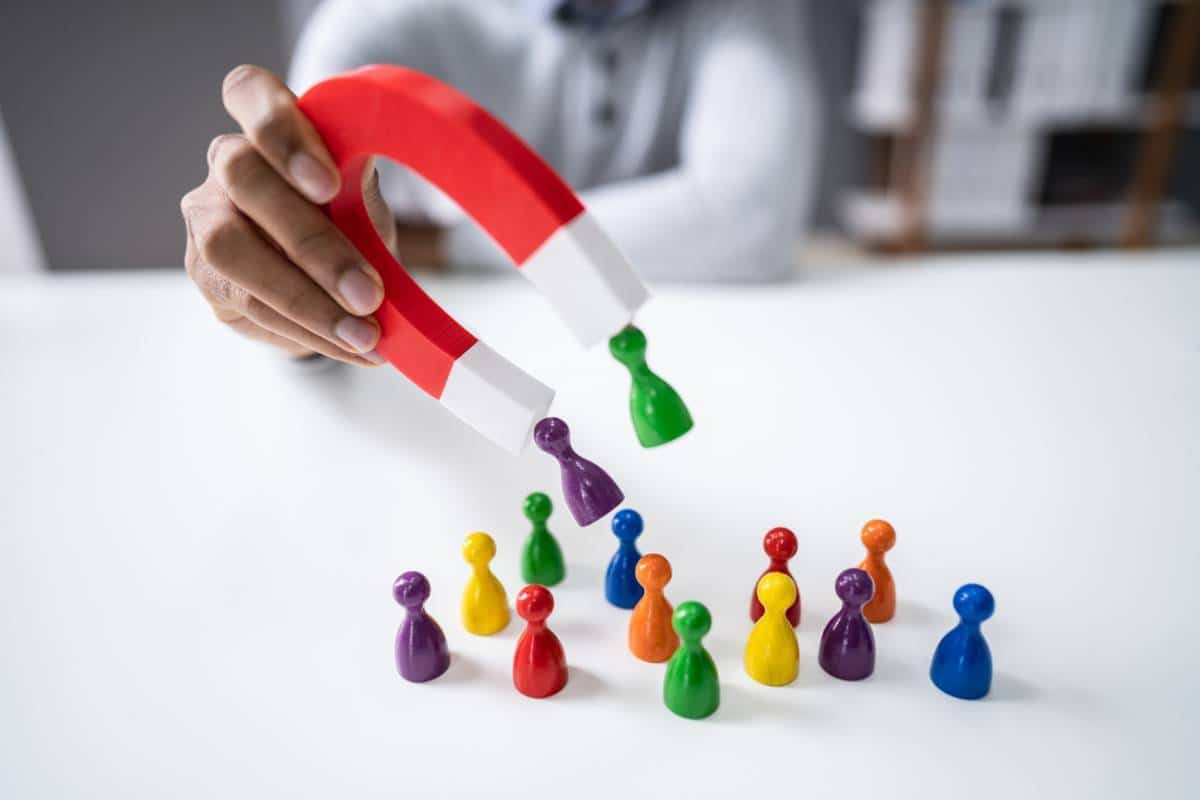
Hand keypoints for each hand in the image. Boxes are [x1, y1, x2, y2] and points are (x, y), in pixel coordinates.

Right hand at [180, 65, 397, 364]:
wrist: (331, 276)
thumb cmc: (351, 217)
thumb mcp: (365, 194)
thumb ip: (364, 183)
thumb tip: (397, 190)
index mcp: (267, 125)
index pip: (248, 93)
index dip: (282, 133)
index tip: (330, 185)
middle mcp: (226, 163)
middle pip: (246, 180)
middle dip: (311, 243)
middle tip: (368, 293)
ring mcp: (205, 218)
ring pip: (233, 251)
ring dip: (307, 301)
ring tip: (366, 336)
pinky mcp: (205, 276)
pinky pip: (246, 304)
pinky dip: (307, 330)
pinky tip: (350, 346)